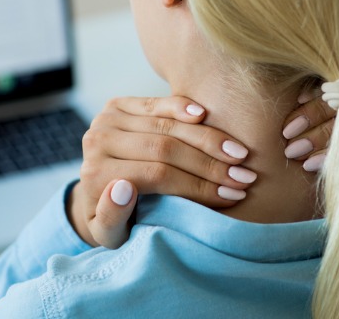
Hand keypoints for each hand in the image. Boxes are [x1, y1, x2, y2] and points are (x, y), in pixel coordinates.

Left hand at [68, 96, 255, 248]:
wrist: (93, 194)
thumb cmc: (113, 222)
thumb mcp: (109, 235)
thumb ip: (112, 218)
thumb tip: (123, 188)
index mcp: (95, 175)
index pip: (157, 176)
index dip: (198, 186)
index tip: (233, 196)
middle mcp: (97, 140)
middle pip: (164, 148)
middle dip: (210, 163)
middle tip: (245, 176)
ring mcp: (107, 119)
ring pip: (166, 125)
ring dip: (207, 138)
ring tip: (240, 153)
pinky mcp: (118, 105)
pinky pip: (156, 103)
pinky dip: (182, 106)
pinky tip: (205, 114)